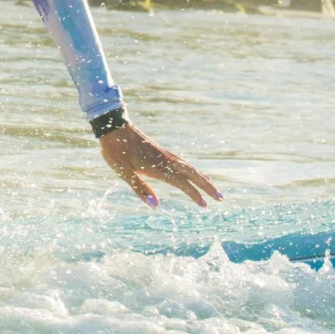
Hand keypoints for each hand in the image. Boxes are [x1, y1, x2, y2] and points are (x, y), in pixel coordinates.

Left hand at [99, 122, 221, 208]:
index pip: (181, 182)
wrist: (113, 126)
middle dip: (207, 186)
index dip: (194, 194)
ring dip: (202, 177)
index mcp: (157, 166)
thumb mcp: (124, 172)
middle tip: (221, 198)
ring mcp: (163, 154)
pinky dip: (192, 169)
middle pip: (191, 173)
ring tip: (213, 187)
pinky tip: (192, 172)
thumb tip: (155, 206)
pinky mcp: (160, 151)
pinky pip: (181, 162)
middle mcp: (165, 159)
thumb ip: (140, 188)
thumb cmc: (116, 151)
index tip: (205, 205)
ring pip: (188, 166)